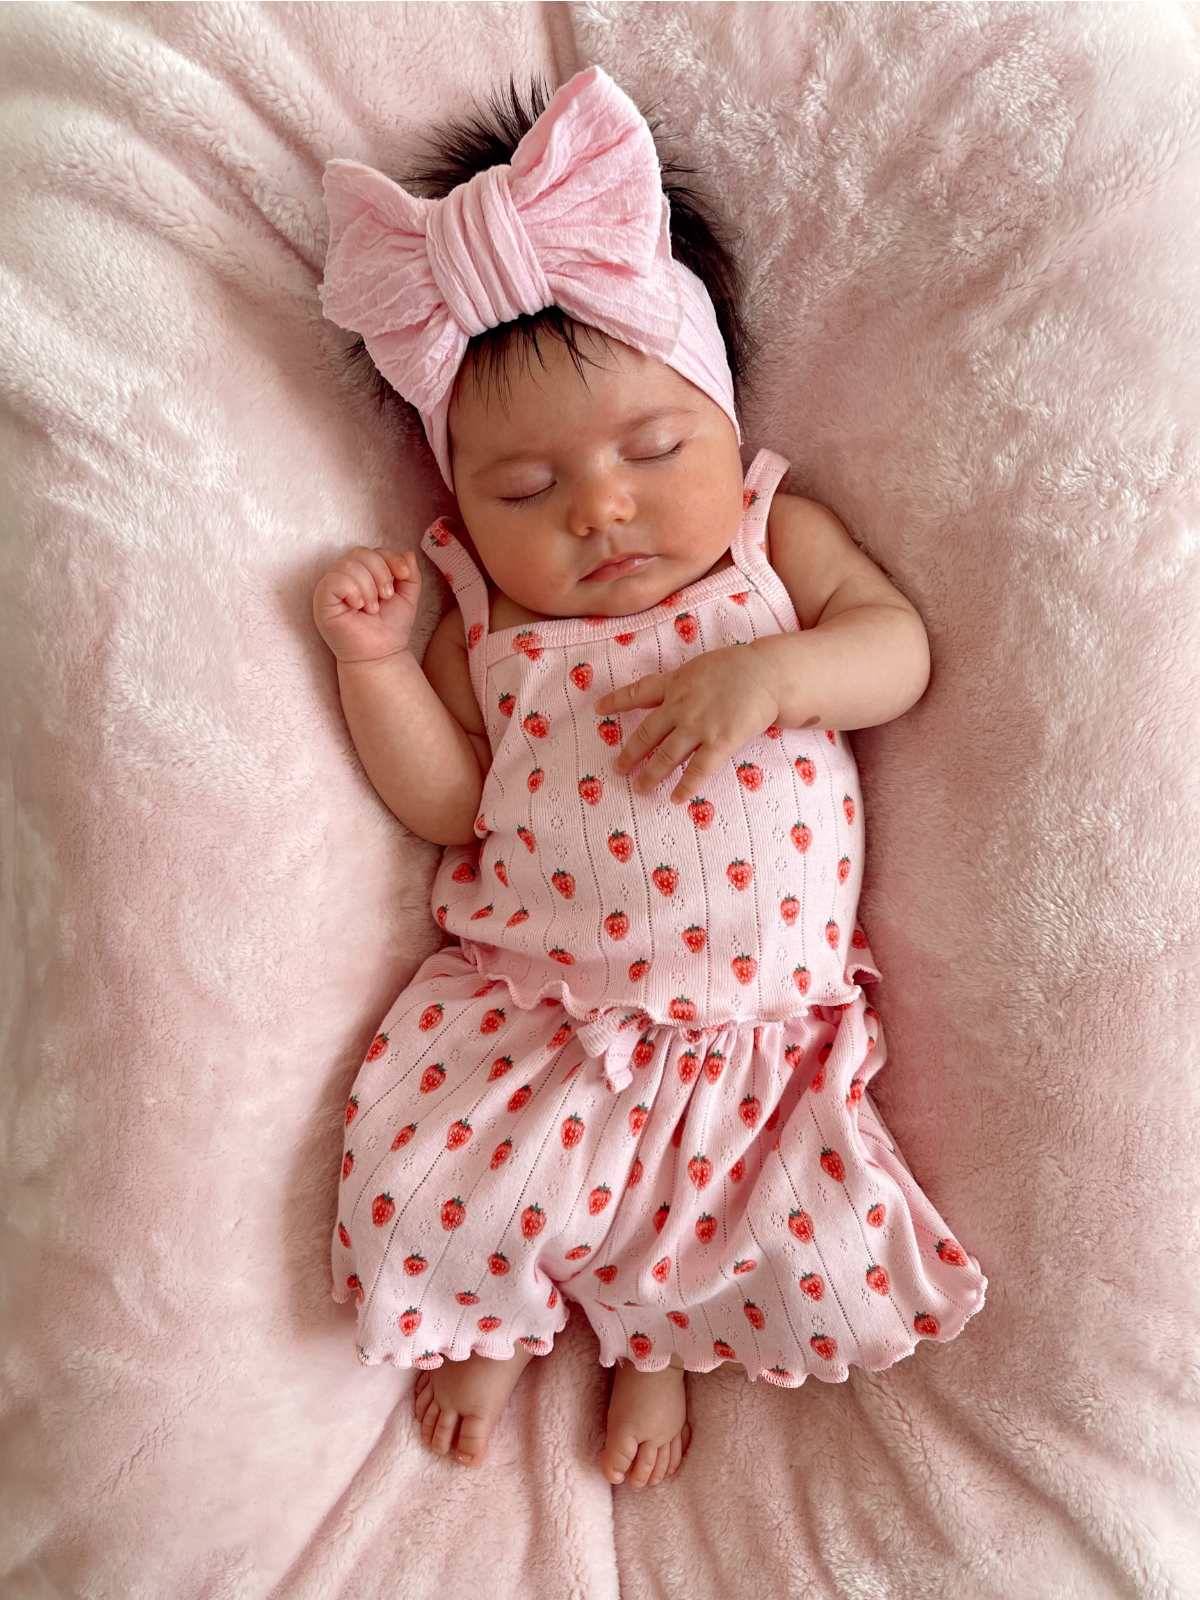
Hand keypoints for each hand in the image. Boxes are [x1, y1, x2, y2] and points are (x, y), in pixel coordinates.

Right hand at [313, 546, 421, 662]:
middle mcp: (345, 576)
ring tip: (371, 608)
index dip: (390, 558)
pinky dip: (352, 590)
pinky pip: (335, 580)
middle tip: (387, 596)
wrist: (381, 654)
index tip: (404, 574)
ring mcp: (332, 587)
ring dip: (368, 587)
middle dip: (380, 572)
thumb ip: (410, 576)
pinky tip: (358, 607)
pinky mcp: (322, 600)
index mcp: (363, 573)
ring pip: (349, 565)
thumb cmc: (389, 628)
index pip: (373, 550)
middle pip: (360, 552)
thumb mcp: (407, 598)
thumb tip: (408, 553)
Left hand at [594, 646, 780, 802]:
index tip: (598, 708)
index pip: (638, 692)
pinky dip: (684, 786)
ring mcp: (698, 725)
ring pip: (666, 755)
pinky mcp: (719, 741)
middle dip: (630, 754)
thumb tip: (671, 694)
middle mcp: (680, 706)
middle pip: (647, 734)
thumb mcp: (701, 667)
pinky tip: (675, 798)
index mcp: (675, 683)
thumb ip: (683, 683)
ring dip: (650, 774)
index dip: (616, 701)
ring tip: (640, 788)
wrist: (768, 673)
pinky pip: (698, 769)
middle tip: (618, 769)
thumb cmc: (739, 667)